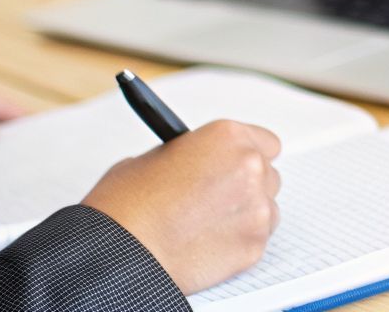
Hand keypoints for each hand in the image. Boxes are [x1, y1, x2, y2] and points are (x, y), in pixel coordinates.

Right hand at [82, 119, 282, 294]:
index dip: (248, 155)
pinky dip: (238, 241)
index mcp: (227, 137)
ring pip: (265, 208)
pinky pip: (257, 239)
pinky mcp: (254, 245)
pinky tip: (207, 243)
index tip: (237, 166)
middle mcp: (249, 167)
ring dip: (244, 214)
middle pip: (267, 175)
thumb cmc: (128, 205)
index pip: (265, 143)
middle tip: (217, 199)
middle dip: (245, 186)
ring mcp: (257, 208)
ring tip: (206, 224)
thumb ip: (194, 155)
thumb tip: (204, 164)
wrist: (121, 252)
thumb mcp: (155, 156)